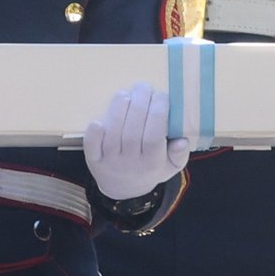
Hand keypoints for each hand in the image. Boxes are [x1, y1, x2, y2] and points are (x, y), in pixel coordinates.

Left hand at [83, 83, 190, 202]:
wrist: (123, 188)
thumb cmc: (150, 168)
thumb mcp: (171, 166)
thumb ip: (179, 154)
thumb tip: (182, 140)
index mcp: (152, 163)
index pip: (154, 136)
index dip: (158, 113)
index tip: (162, 95)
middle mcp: (131, 163)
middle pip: (133, 131)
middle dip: (139, 104)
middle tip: (143, 86)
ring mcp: (111, 161)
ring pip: (114, 134)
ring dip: (118, 110)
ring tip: (125, 94)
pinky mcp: (94, 160)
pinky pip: (92, 146)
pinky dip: (94, 133)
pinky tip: (99, 119)